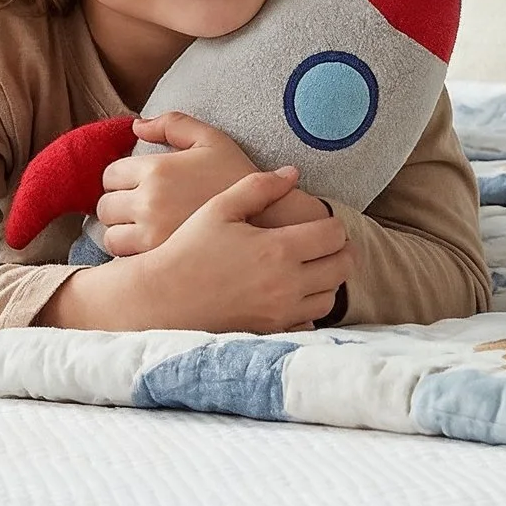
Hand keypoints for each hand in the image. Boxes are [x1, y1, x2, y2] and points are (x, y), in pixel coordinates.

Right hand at [46, 167, 351, 334]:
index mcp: (278, 248)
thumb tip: (292, 174)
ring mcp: (281, 312)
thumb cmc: (189, 248)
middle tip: (326, 243)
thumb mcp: (220, 208)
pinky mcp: (272, 331)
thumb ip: (259, 187)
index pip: (333, 235)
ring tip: (311, 266)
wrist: (164, 297)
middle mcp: (286, 283)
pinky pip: (309, 321)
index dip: (333, 225)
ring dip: (327, 280)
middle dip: (339, 252)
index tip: (321, 222)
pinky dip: (309, 307)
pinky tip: (293, 293)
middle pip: (341, 267)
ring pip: (329, 297)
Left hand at [95, 112, 259, 253]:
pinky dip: (132, 255)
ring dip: (120, 233)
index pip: (109, 175)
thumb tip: (136, 126)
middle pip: (105, 207)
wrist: (268, 222)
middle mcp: (148, 202)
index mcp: (156, 169)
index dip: (120, 180)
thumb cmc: (239, 178)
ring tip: (142, 231)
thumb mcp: (211, 139)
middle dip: (117, 207)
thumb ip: (173, 124)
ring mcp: (152, 234)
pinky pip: (126, 260)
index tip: (135, 186)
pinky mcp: (161, 260)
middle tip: (137, 210)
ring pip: (110, 236)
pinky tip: (152, 249)